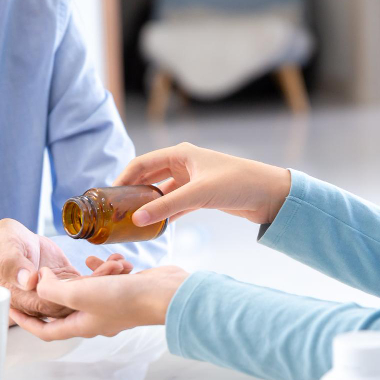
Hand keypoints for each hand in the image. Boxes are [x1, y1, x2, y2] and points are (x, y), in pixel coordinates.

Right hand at [0, 218, 132, 317]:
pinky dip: (103, 272)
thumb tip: (30, 280)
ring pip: (86, 292)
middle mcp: (47, 300)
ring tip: (121, 263)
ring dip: (105, 279)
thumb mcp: (6, 252)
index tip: (96, 283)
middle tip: (117, 269)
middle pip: (76, 301)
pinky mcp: (69, 281)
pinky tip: (117, 260)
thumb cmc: (2, 245)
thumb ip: (16, 265)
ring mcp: (60, 292)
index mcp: (29, 298)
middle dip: (99, 287)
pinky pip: (89, 282)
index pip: (54, 305)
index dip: (76, 296)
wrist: (8, 239)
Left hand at [9, 264, 189, 340]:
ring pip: (88, 292)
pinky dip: (101, 269)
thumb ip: (53, 289)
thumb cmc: (124, 298)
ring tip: (76, 263)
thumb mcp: (80, 293)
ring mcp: (112, 307)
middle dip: (50, 296)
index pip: (46, 331)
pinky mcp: (126, 293)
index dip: (26, 323)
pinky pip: (107, 281)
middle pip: (64, 311)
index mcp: (81, 325)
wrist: (165, 294)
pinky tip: (100, 257)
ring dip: (80, 278)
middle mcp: (96, 320)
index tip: (10, 311)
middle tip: (35, 282)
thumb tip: (39, 281)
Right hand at [114, 142, 290, 225]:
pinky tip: (155, 226)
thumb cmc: (238, 183)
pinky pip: (175, 205)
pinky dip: (165, 214)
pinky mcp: (201, 196)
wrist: (270, 195)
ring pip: (162, 193)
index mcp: (181, 153)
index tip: (108, 195)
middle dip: (133, 192)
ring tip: (131, 220)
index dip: (124, 177)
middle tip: (116, 209)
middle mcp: (184, 164)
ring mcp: (192, 181)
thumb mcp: (200, 194)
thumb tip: (137, 220)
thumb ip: (167, 207)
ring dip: (149, 205)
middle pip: (149, 177)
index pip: (142, 163)